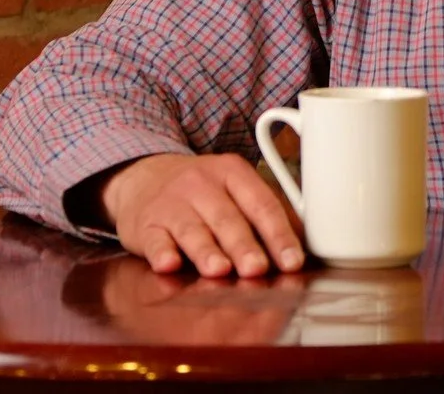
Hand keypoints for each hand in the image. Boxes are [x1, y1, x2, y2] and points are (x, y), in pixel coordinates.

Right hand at [100, 154, 304, 278]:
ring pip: (192, 229)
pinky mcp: (146, 224)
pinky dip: (161, 253)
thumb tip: (300, 248)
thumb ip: (263, 214)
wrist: (144, 178)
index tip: (292, 261)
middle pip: (227, 218)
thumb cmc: (201, 192)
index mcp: (232, 173)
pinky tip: (168, 263)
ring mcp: (171, 204)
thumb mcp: (232, 188)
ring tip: (219, 270)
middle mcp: (201, 184)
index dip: (279, 235)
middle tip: (257, 268)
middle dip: (244, 246)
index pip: (262, 204)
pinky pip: (154, 239)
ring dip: (206, 251)